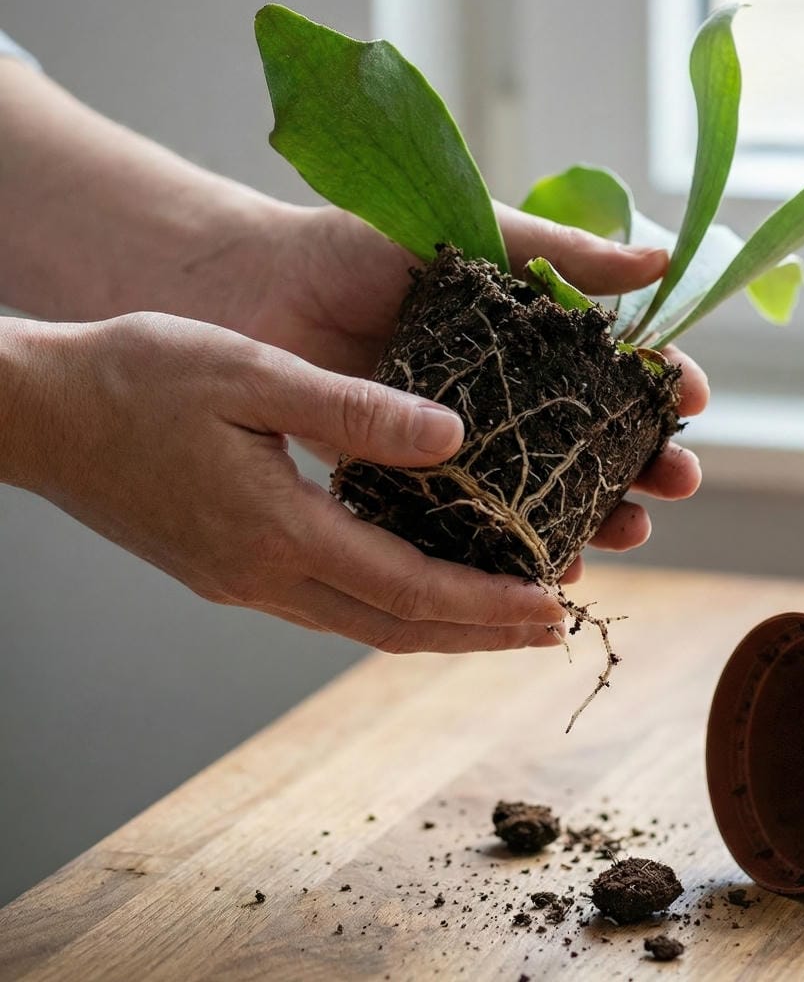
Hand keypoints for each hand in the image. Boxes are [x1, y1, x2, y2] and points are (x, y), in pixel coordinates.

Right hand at [1, 313, 565, 651]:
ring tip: (503, 615)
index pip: (407, 587)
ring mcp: (241, 582)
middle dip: (478, 634)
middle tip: (549, 628)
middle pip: (395, 626)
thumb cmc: (135, 377)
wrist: (37, 412)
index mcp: (274, 531)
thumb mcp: (250, 374)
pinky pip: (330, 603)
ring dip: (439, 626)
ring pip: (363, 623)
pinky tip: (420, 581)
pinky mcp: (228, 570)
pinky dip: (390, 603)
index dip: (486, 605)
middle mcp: (261, 576)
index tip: (549, 608)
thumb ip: (352, 409)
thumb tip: (453, 440)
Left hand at [232, 202, 708, 579]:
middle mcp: (501, 395)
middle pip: (593, 442)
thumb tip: (662, 260)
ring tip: (628, 533)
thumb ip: (559, 251)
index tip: (694, 398)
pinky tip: (551, 564)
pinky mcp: (411, 483)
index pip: (613, 364)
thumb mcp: (468, 238)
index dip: (659, 383)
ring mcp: (459, 445)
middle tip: (677, 485)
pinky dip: (514, 550)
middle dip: (643, 466)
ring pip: (543, 493)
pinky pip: (473, 527)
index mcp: (524, 335)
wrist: (250, 287)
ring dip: (594, 517)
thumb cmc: (355, 248)